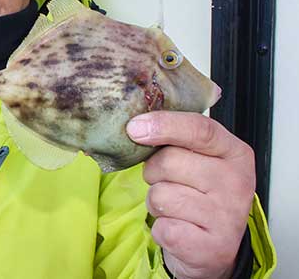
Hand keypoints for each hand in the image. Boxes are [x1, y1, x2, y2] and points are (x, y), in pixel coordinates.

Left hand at [127, 111, 254, 278]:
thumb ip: (175, 138)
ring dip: (156, 202)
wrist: (213, 244)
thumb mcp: (198, 158)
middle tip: (167, 181)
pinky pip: (161, 227)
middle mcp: (237, 183)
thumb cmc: (200, 193)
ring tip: (175, 207)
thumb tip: (136, 126)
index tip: (134, 128)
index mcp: (235, 153)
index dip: (164, 125)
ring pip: (160, 195)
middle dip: (153, 171)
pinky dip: (160, 228)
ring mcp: (226, 216)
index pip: (200, 129)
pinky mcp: (210, 246)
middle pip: (169, 161)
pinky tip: (178, 228)